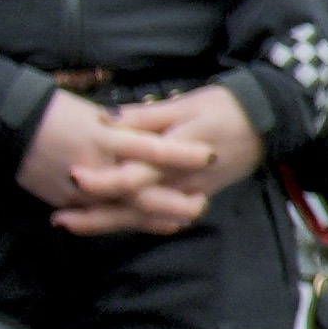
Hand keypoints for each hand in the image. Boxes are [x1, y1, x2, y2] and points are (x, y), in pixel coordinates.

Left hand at [18, 84, 248, 238]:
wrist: (268, 123)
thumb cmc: (225, 107)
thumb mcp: (186, 103)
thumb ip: (145, 117)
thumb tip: (105, 120)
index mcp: (177, 154)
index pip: (136, 175)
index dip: (104, 179)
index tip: (73, 176)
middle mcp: (181, 181)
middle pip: (133, 207)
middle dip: (95, 217)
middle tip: (59, 219)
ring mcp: (190, 193)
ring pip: (144, 218)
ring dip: (107, 224)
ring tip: (72, 225)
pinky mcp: (195, 196)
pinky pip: (162, 218)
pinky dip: (135, 224)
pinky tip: (111, 225)